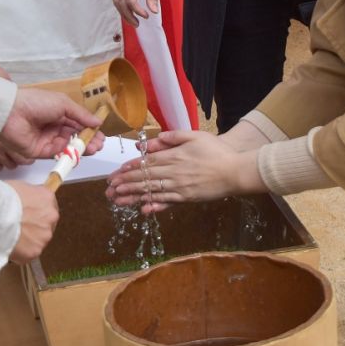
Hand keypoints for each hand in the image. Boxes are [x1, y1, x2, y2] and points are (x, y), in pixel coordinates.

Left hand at [0, 87, 104, 162]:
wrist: (10, 113)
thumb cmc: (37, 103)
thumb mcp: (63, 104)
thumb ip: (81, 114)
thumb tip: (98, 121)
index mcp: (58, 113)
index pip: (78, 124)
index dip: (90, 130)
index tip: (101, 136)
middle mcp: (53, 127)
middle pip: (75, 137)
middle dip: (88, 140)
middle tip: (99, 144)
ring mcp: (47, 140)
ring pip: (68, 147)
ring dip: (82, 148)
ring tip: (93, 148)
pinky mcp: (40, 152)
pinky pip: (57, 155)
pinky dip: (68, 154)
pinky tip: (78, 152)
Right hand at [6, 180, 58, 263]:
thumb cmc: (1, 198)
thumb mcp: (18, 187)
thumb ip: (27, 196)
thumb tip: (24, 202)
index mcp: (47, 197)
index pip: (47, 205)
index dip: (36, 211)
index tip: (28, 214)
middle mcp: (51, 216)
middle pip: (46, 223)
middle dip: (34, 226)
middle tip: (19, 227)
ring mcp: (44, 235)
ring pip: (38, 239)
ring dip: (28, 239)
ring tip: (11, 237)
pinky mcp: (35, 251)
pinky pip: (29, 252)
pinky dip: (21, 252)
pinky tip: (9, 246)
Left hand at [105, 131, 263, 213]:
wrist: (235, 171)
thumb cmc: (217, 151)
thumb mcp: (195, 136)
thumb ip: (173, 136)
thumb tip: (156, 139)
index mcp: (174, 156)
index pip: (147, 162)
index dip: (130, 168)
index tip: (116, 172)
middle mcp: (173, 172)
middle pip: (145, 178)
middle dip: (125, 183)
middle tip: (109, 187)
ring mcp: (179, 187)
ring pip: (151, 191)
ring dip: (133, 195)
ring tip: (117, 199)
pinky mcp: (186, 198)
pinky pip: (166, 202)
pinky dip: (154, 206)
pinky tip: (143, 209)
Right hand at [112, 0, 166, 25]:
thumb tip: (153, 11)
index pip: (131, 2)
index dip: (138, 11)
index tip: (147, 16)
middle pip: (121, 3)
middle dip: (128, 16)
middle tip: (137, 24)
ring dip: (122, 11)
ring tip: (131, 19)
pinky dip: (118, 3)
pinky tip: (125, 8)